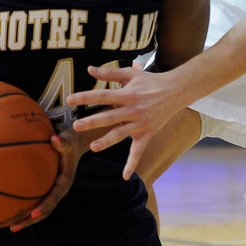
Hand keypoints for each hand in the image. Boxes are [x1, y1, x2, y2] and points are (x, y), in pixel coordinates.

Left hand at [10, 128, 83, 230]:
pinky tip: (12, 209)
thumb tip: (54, 138)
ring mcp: (53, 191)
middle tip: (14, 227)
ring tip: (11, 226)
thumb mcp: (68, 141)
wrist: (75, 144)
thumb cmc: (70, 142)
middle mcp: (59, 190)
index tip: (33, 213)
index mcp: (64, 182)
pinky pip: (37, 201)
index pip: (54, 197)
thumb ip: (62, 142)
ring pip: (41, 209)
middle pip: (45, 210)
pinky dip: (26, 208)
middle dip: (30, 220)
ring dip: (27, 219)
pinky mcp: (48, 188)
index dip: (44, 206)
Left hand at [67, 64, 180, 179]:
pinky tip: (124, 176)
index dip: (86, 97)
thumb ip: (109, 73)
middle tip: (76, 126)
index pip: (103, 96)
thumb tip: (89, 69)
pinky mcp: (146, 134)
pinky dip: (132, 163)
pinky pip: (138, 151)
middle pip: (109, 117)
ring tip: (92, 146)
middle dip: (92, 122)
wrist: (175, 91)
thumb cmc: (150, 81)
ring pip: (121, 134)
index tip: (70, 99)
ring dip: (107, 141)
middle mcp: (133, 110)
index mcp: (127, 95)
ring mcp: (140, 124)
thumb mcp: (130, 74)